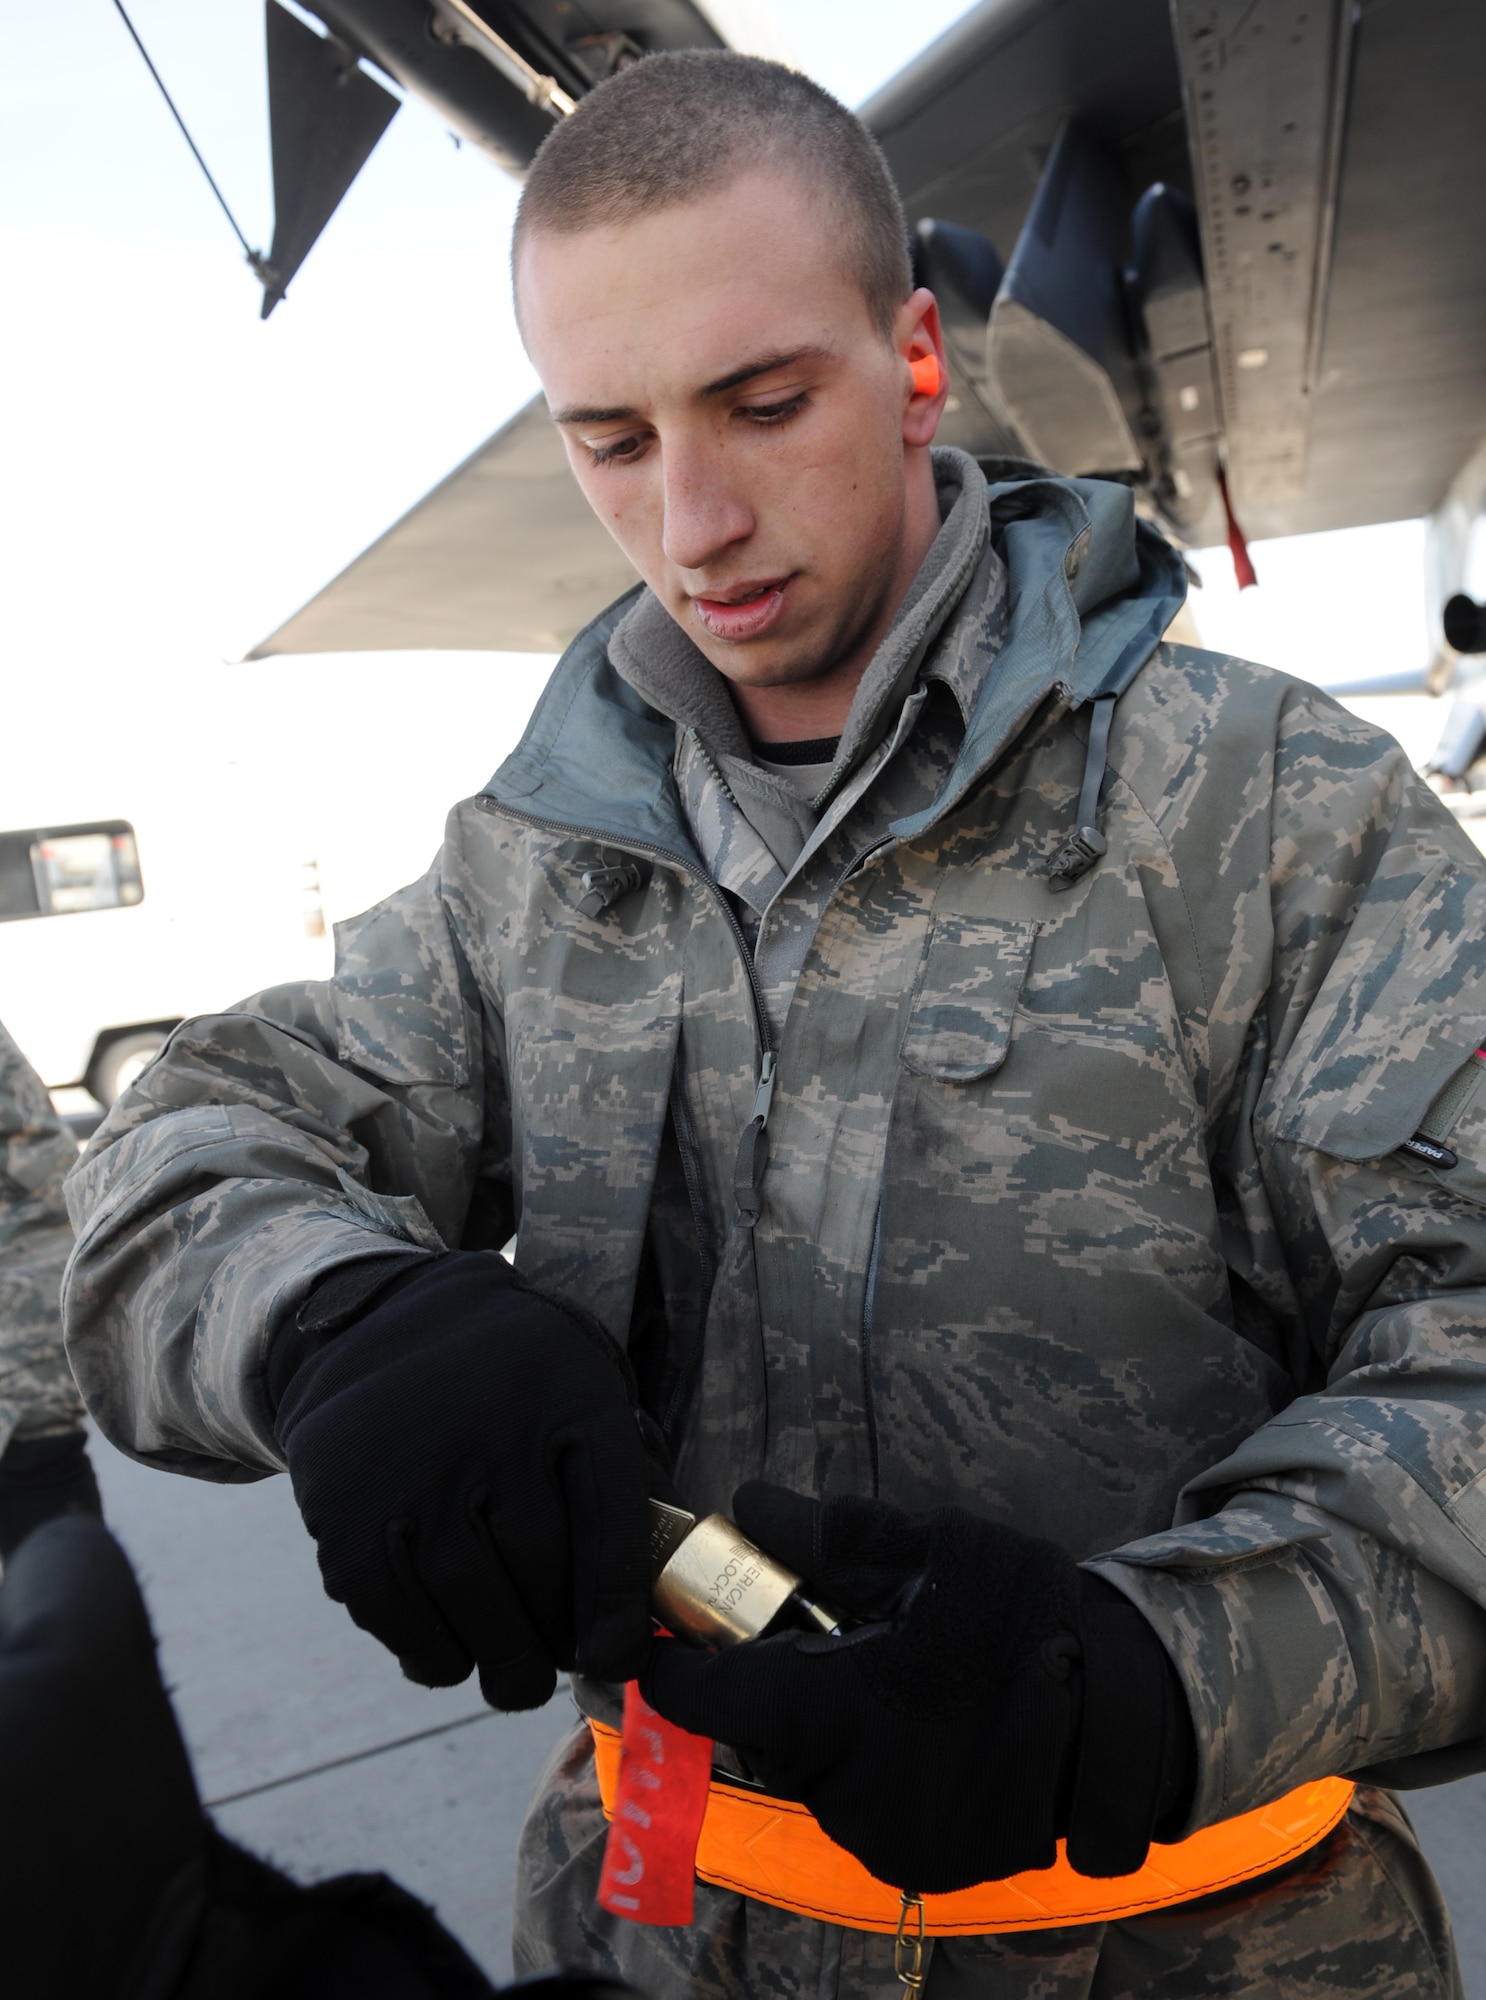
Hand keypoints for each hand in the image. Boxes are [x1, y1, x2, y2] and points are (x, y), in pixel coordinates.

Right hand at [272, 1251, 658, 1710]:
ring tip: (514, 1677)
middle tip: (563, 1661)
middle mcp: (489, 1422)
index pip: (610, 1515)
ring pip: (468, 1598)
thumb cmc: (512, 1377)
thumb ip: (628, 1470)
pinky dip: (429, 1650)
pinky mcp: (344, 1506)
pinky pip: (393, 1610)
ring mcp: (411, 1464)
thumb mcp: (584, 1384)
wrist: (381, 1321)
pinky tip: (451, 1652)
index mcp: (568, 1389)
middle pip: (538, 1567)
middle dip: (558, 1637)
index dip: (619, 1604)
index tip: (618, 1656)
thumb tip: (666, 1584)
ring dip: (499, 1659)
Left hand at [642, 1484, 1192, 1892]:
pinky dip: (874, 1772)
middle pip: (764, 1738)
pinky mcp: (926, 1868)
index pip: (705, 1699)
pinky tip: (916, 1728)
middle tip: (813, 1644)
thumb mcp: (928, 1547)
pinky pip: (867, 1812)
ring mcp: (887, 1841)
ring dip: (827, 1734)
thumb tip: (749, 1506)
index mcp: (830, 1711)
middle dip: (774, 1690)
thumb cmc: (1022, 1613)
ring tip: (884, 1682)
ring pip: (815, 1777)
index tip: (670, 1642)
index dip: (680, 1665)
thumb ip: (828, 1535)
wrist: (1130, 1707)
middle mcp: (845, 1794)